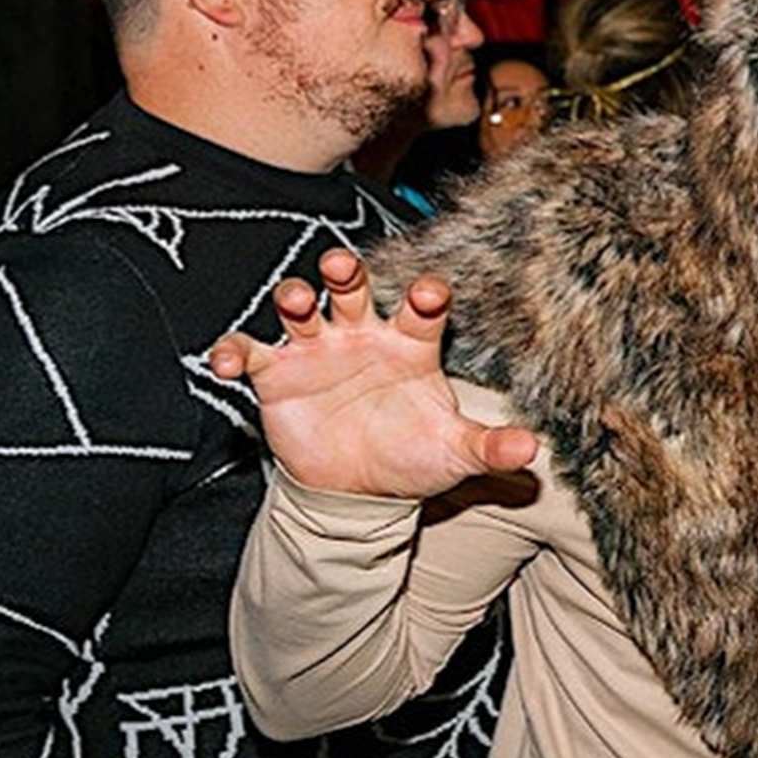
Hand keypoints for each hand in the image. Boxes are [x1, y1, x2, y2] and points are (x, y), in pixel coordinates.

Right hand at [206, 249, 537, 497]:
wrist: (360, 491)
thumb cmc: (411, 457)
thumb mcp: (454, 454)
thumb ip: (488, 446)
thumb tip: (532, 450)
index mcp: (410, 345)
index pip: (423, 309)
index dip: (427, 296)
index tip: (431, 294)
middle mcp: (362, 336)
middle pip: (353, 288)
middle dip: (346, 272)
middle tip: (344, 266)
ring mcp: (317, 350)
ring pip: (299, 307)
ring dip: (294, 297)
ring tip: (297, 302)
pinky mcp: (276, 373)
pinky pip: (247, 351)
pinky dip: (231, 351)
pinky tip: (225, 361)